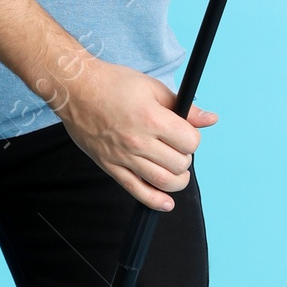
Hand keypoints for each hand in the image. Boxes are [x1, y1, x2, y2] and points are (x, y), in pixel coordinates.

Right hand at [51, 56, 216, 211]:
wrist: (76, 89)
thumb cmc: (112, 83)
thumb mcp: (152, 87)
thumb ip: (184, 108)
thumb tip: (210, 119)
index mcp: (152, 118)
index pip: (190, 142)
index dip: (192, 138)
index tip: (185, 134)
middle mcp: (139, 141)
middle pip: (179, 163)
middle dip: (185, 157)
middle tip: (176, 148)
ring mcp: (123, 156)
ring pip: (162, 181)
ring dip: (177, 180)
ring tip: (175, 171)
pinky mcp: (110, 166)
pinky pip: (136, 190)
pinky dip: (154, 200)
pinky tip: (166, 203)